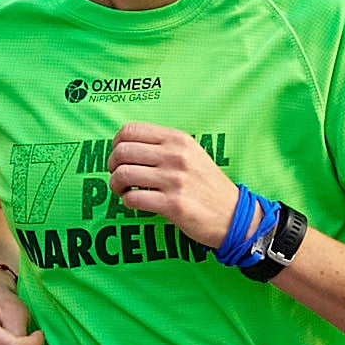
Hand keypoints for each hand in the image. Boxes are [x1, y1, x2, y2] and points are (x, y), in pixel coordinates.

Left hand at [107, 123, 240, 252]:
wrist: (233, 214)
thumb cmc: (205, 184)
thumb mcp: (191, 154)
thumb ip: (162, 146)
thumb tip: (124, 145)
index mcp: (178, 139)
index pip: (130, 130)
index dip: (116, 144)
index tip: (120, 157)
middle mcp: (176, 156)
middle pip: (121, 152)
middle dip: (112, 166)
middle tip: (119, 177)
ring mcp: (174, 180)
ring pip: (122, 175)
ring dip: (115, 186)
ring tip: (124, 191)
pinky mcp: (173, 204)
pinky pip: (132, 199)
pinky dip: (126, 202)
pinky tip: (135, 203)